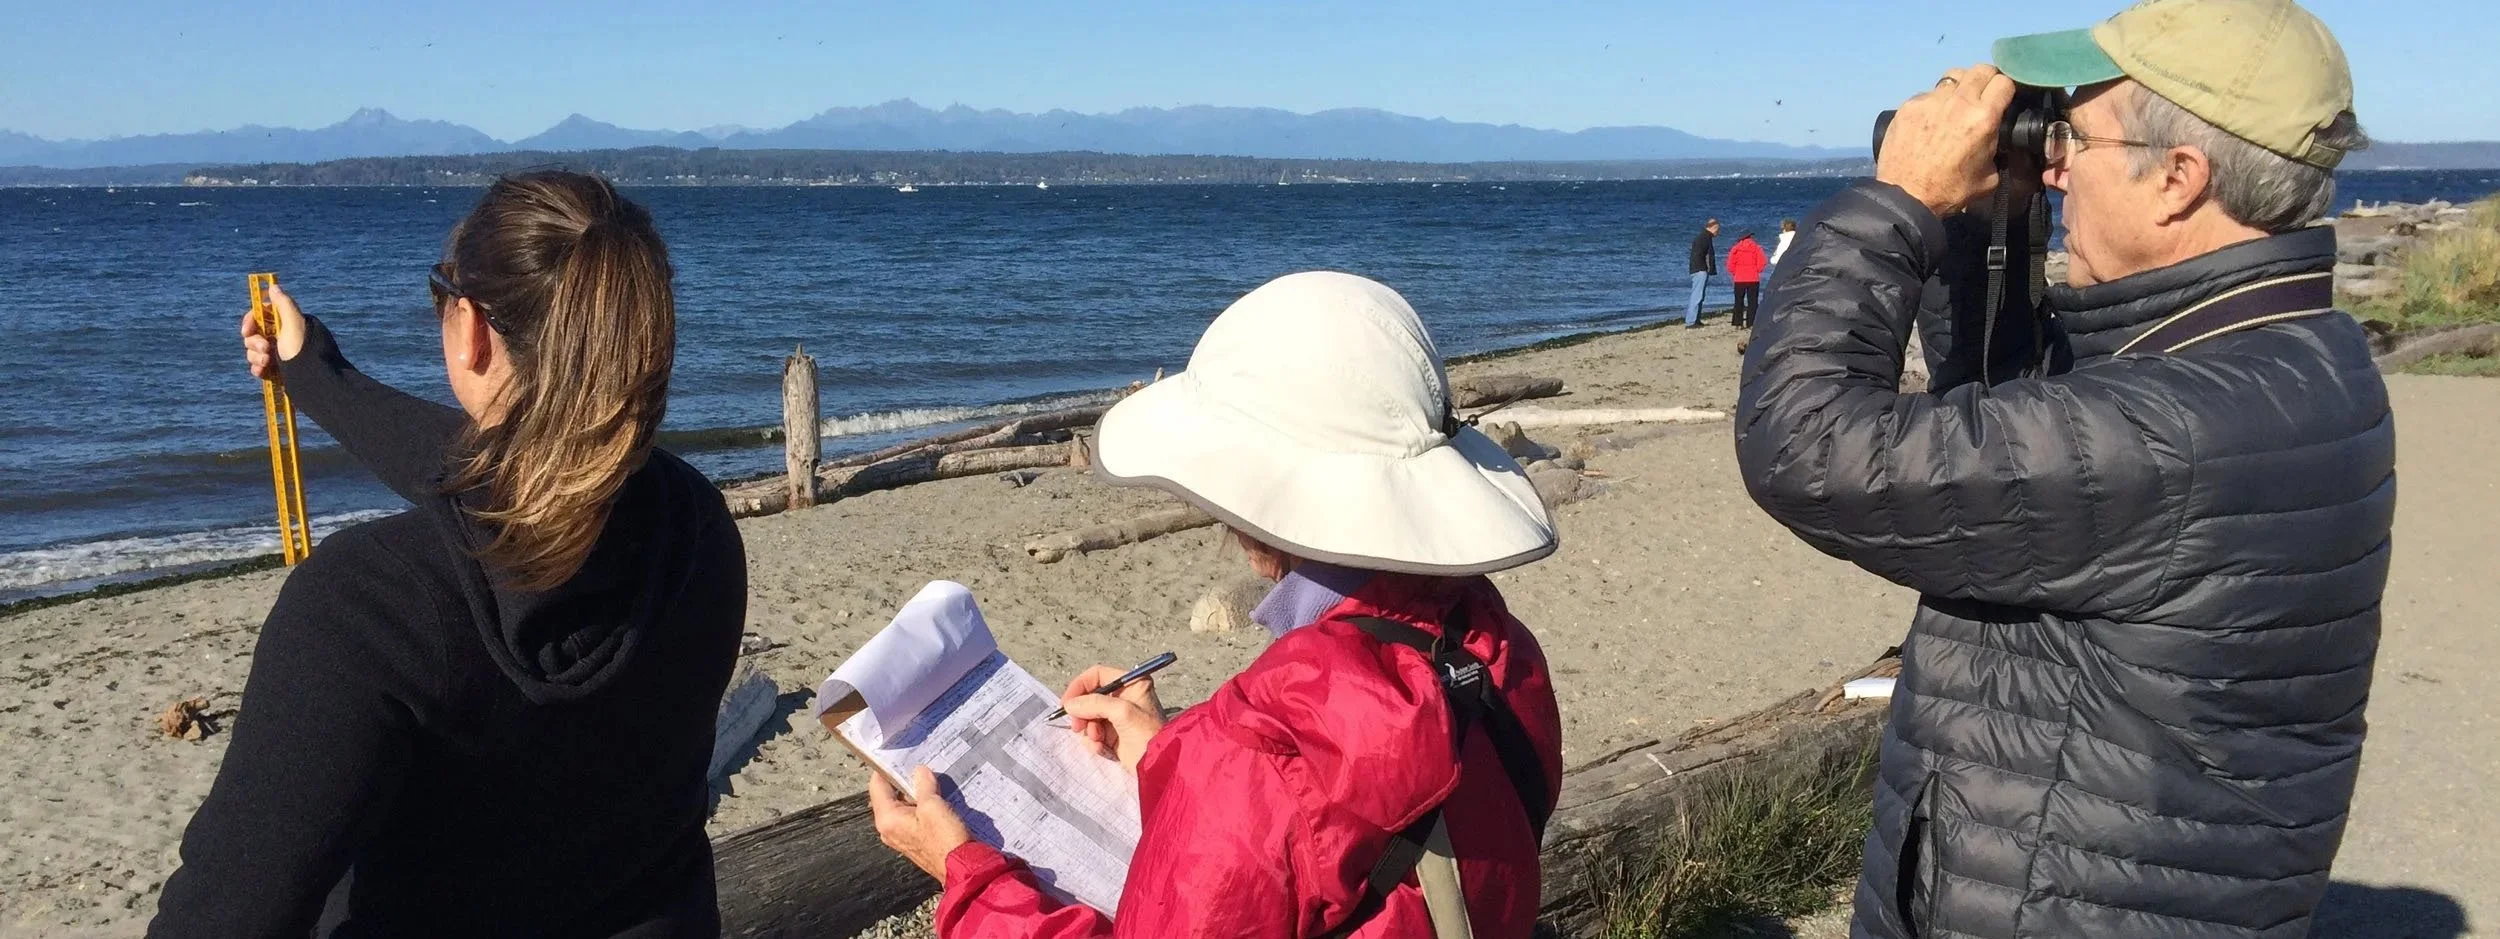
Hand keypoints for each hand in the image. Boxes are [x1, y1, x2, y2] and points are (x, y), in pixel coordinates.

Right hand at [240, 284, 308, 380]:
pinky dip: (258, 368)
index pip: (261, 316)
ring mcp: (279, 354)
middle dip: (255, 342)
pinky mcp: (277, 370)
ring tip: (267, 363)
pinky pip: (258, 366)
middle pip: (254, 334)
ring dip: (256, 357)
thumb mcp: (294, 323)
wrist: (313, 380)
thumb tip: (273, 286)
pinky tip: (262, 372)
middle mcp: (283, 337)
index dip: (251, 322)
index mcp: (288, 323)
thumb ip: (284, 304)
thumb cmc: (303, 350)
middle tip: (266, 349)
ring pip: (254, 351)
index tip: (247, 330)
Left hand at [868, 766, 973, 880]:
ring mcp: (902, 835)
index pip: (877, 786)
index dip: (885, 768)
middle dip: (903, 780)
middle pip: (889, 796)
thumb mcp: (933, 806)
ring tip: (929, 776)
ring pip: (903, 806)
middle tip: (917, 762)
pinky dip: (922, 805)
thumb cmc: (945, 839)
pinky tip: (936, 795)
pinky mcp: (916, 839)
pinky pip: (914, 816)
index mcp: (887, 819)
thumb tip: (919, 771)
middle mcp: (889, 829)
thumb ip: (923, 785)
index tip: (896, 754)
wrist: (962, 868)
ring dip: (915, 792)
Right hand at [1061, 665, 1165, 774]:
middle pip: (1089, 697)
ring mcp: (1117, 717)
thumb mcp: (1122, 712)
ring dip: (1089, 730)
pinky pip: (1092, 733)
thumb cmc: (1147, 734)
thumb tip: (1070, 704)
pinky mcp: (1113, 735)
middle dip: (1082, 713)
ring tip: (1098, 740)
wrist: (1158, 766)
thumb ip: (1094, 703)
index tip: (1067, 703)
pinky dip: (1093, 741)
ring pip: (1088, 717)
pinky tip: (1101, 748)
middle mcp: (1123, 697)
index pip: (1097, 675)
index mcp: (1131, 683)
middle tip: (1078, 727)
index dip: (1079, 686)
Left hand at [1876, 64, 2017, 217]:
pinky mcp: (1909, 105)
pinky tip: (1932, 119)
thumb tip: (1996, 135)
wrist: (1906, 197)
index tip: (2003, 98)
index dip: (2007, 88)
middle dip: (1987, 79)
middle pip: (1980, 69)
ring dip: (1960, 86)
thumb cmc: (1951, 190)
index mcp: (1983, 118)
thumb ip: (1998, 147)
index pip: (2004, 81)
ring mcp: (1931, 101)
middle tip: (1984, 95)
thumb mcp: (1990, 175)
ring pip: (1953, 77)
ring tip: (1957, 104)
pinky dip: (1935, 101)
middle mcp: (1958, 102)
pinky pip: (1929, 93)